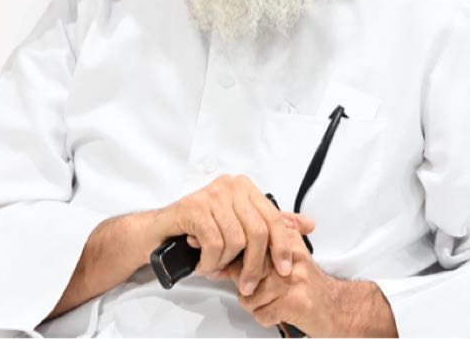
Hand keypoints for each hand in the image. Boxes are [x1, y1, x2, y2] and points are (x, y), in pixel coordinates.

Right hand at [155, 174, 314, 295]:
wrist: (161, 231)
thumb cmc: (202, 228)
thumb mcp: (240, 225)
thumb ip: (271, 224)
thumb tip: (308, 224)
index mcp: (246, 188)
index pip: (273, 218)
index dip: (281, 246)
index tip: (283, 269)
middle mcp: (231, 186)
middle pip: (257, 232)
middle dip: (254, 264)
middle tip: (246, 284)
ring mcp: (212, 194)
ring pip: (236, 240)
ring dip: (225, 263)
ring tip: (215, 267)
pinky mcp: (194, 207)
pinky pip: (214, 243)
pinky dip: (210, 261)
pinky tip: (203, 263)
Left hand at [219, 242, 397, 336]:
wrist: (338, 307)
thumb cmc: (310, 285)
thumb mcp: (289, 256)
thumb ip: (263, 249)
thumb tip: (227, 255)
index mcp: (287, 240)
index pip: (247, 243)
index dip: (233, 257)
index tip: (225, 265)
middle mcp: (289, 257)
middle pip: (244, 269)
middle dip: (244, 284)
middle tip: (252, 288)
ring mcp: (291, 280)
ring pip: (249, 295)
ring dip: (256, 305)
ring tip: (270, 302)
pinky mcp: (293, 302)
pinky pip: (260, 313)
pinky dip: (266, 318)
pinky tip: (277, 312)